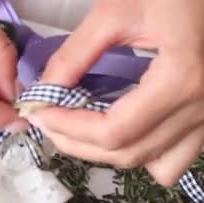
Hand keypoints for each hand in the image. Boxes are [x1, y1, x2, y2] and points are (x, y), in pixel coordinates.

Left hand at [27, 0, 203, 185]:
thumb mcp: (115, 12)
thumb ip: (74, 55)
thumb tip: (43, 92)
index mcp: (181, 80)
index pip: (113, 131)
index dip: (68, 128)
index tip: (39, 112)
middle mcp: (202, 108)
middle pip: (129, 154)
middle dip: (79, 144)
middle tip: (48, 121)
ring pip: (155, 164)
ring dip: (111, 155)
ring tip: (79, 129)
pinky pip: (179, 156)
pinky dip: (147, 154)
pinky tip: (124, 128)